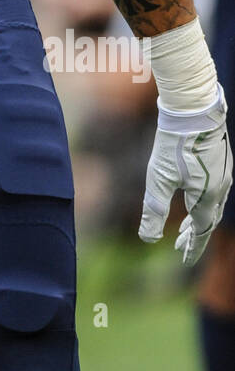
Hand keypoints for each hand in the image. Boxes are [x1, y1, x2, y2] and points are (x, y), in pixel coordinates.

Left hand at [139, 86, 231, 265]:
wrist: (194, 110)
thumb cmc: (175, 144)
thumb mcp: (159, 179)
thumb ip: (155, 210)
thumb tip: (148, 239)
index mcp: (208, 197)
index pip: (202, 232)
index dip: (192, 247)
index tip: (184, 260)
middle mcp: (221, 189)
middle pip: (208, 221)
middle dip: (194, 236)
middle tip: (179, 248)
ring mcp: (223, 174)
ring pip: (212, 205)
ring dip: (198, 219)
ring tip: (185, 228)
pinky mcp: (220, 161)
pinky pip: (214, 190)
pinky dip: (203, 202)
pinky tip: (193, 198)